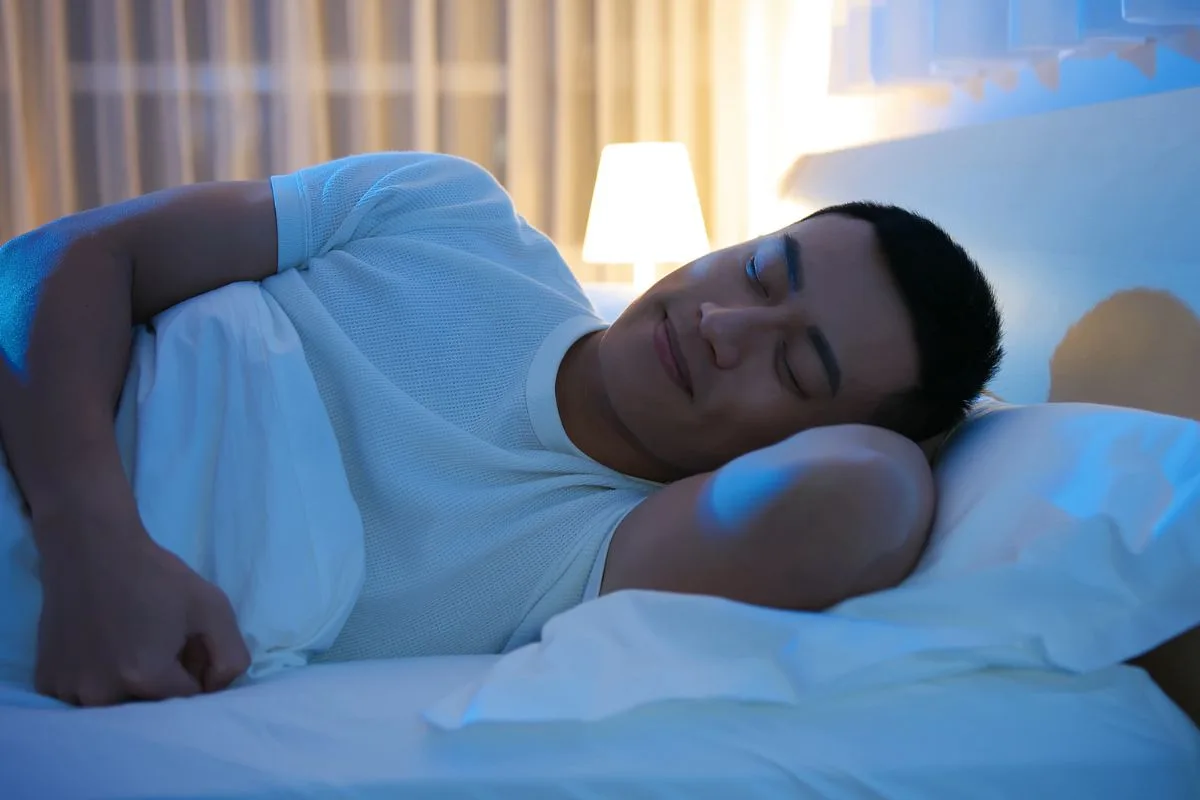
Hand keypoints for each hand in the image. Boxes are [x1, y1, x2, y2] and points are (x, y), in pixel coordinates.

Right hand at [33, 508, 250, 706]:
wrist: (91, 550)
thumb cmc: (156, 577)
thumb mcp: (214, 607)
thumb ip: (231, 657)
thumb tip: (216, 690)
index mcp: (147, 677)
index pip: (188, 700)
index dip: (194, 671)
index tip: (185, 644)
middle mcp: (102, 694)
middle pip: (151, 708)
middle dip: (164, 683)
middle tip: (158, 642)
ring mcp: (68, 690)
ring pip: (118, 707)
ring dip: (129, 687)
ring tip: (128, 644)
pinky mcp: (46, 683)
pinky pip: (86, 698)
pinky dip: (99, 682)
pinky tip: (101, 649)